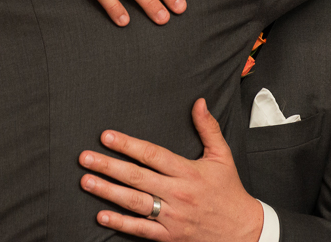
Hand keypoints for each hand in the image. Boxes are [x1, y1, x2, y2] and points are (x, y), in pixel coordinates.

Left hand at [78, 99, 262, 241]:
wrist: (246, 232)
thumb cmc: (229, 192)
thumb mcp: (222, 156)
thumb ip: (208, 128)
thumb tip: (199, 102)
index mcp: (188, 171)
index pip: (153, 155)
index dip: (128, 145)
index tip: (107, 136)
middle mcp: (178, 193)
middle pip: (137, 177)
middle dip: (108, 166)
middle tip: (85, 158)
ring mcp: (173, 216)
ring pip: (135, 202)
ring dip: (108, 192)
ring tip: (86, 181)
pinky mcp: (170, 236)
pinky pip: (142, 230)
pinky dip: (121, 224)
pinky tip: (102, 216)